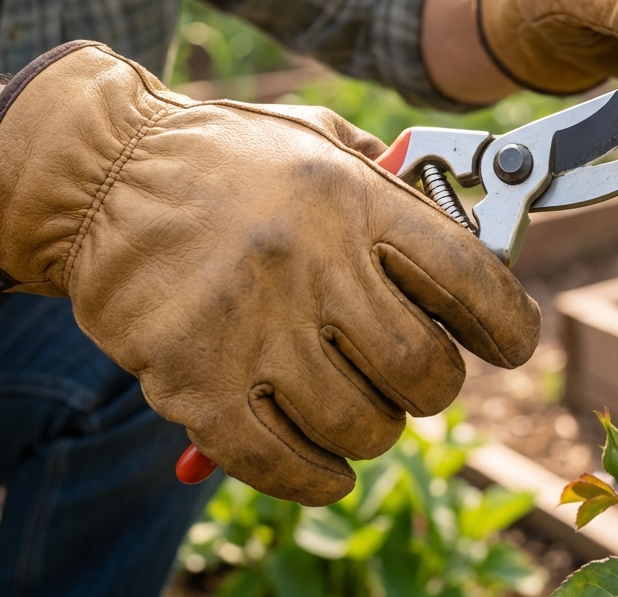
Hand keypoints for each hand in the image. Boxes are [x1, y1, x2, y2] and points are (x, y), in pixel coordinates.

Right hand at [0, 43, 539, 504]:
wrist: (104, 176)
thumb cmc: (228, 158)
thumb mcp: (321, 141)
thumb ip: (397, 184)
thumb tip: (472, 235)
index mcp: (352, 199)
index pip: (469, 277)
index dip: (509, 323)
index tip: (512, 343)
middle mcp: (310, 264)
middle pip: (424, 370)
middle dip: (437, 385)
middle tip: (420, 373)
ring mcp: (252, 330)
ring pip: (365, 427)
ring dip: (379, 428)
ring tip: (363, 402)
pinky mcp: (196, 387)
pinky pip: (286, 466)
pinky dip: (320, 476)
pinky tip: (328, 462)